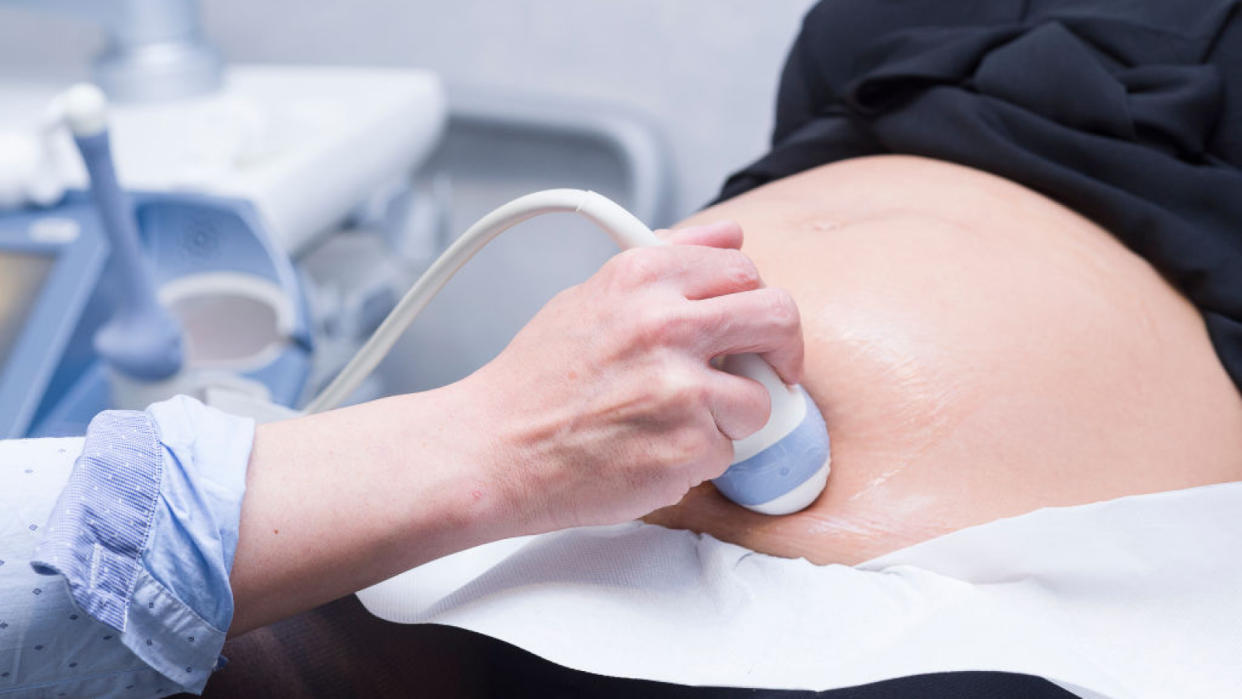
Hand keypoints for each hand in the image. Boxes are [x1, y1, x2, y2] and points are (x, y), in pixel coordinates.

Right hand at [456, 221, 804, 531]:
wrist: (491, 449)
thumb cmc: (535, 381)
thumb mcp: (591, 296)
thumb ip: (667, 261)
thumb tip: (729, 234)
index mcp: (643, 277)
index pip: (744, 269)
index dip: (755, 302)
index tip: (752, 329)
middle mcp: (666, 323)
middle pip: (779, 318)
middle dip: (784, 350)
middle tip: (769, 373)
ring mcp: (681, 388)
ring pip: (759, 400)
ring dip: (728, 417)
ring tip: (673, 423)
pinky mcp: (687, 447)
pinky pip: (727, 453)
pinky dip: (696, 460)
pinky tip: (649, 452)